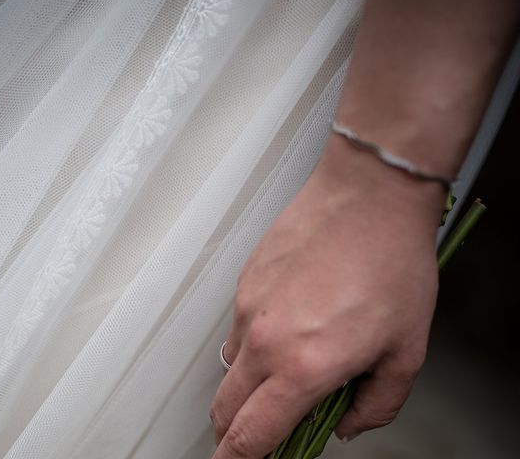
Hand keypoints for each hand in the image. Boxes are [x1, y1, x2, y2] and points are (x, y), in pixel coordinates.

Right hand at [209, 136, 445, 457]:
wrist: (365, 194)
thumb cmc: (389, 262)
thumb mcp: (406, 350)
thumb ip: (378, 404)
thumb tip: (350, 423)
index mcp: (303, 366)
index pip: (250, 437)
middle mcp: (264, 340)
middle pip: (224, 409)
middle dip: (233, 434)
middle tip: (260, 435)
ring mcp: (248, 307)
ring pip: (229, 368)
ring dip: (247, 386)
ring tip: (284, 371)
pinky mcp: (244, 281)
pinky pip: (236, 329)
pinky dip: (252, 345)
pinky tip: (286, 326)